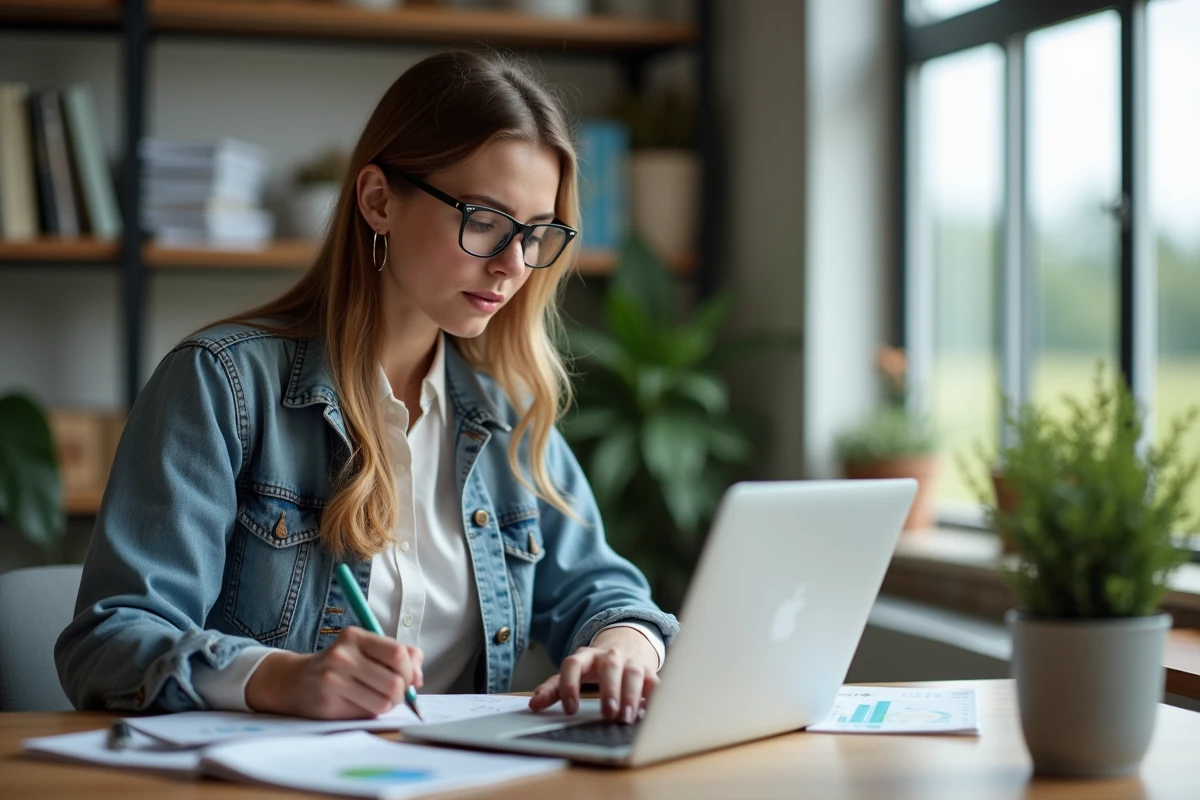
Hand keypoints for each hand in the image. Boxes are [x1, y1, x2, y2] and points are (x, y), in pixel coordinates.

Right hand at [245, 627, 423, 718]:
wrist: (294, 681)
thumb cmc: (340, 665)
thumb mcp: (366, 649)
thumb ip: (398, 655)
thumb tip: (418, 677)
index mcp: (355, 636)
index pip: (397, 653)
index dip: (410, 670)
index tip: (409, 678)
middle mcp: (342, 656)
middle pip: (395, 682)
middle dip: (402, 693)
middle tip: (394, 693)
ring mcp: (333, 680)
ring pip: (384, 702)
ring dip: (387, 705)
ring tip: (377, 699)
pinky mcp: (328, 703)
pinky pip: (366, 714)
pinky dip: (370, 713)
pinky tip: (359, 704)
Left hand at [528, 627, 659, 724]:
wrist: (626, 646)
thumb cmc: (595, 667)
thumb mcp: (574, 673)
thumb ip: (554, 688)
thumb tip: (534, 704)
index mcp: (586, 656)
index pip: (573, 664)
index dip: (569, 686)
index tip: (570, 709)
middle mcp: (610, 655)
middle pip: (609, 666)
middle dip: (609, 690)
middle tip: (608, 713)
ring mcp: (631, 661)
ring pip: (633, 672)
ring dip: (631, 695)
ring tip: (627, 717)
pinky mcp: (649, 671)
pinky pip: (655, 680)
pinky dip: (655, 695)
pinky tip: (652, 710)